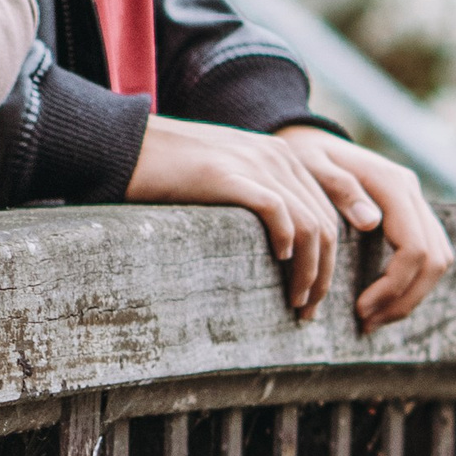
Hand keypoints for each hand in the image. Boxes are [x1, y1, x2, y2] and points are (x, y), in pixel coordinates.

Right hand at [126, 113, 370, 318]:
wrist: (127, 145)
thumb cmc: (169, 170)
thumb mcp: (226, 174)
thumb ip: (255, 193)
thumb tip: (280, 245)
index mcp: (280, 155)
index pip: (326, 214)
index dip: (328, 261)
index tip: (314, 295)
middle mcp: (276, 155)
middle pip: (325, 224)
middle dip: (324, 274)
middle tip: (309, 310)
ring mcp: (255, 162)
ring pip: (309, 225)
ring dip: (310, 271)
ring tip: (296, 302)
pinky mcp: (230, 174)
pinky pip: (278, 211)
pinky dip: (288, 241)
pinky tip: (280, 261)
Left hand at [273, 128, 453, 329]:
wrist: (310, 140)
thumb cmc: (304, 157)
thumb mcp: (311, 167)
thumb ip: (340, 190)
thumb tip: (371, 222)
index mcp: (392, 183)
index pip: (413, 247)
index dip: (393, 286)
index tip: (360, 310)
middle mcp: (412, 191)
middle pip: (434, 259)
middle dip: (405, 299)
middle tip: (367, 323)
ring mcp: (416, 201)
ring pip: (439, 259)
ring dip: (412, 295)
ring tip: (374, 319)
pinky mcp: (412, 213)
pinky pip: (429, 254)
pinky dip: (414, 282)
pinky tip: (384, 300)